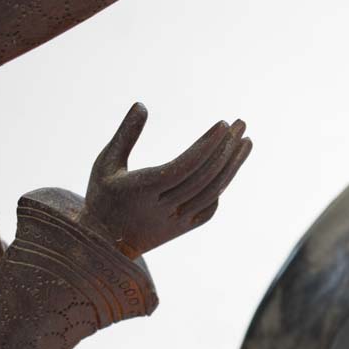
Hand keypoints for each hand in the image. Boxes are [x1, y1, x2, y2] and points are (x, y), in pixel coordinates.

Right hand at [81, 103, 251, 258]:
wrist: (105, 243)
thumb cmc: (103, 197)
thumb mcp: (106, 163)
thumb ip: (125, 135)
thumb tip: (141, 105)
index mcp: (144, 190)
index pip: (185, 165)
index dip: (207, 145)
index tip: (223, 124)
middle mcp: (164, 208)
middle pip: (204, 176)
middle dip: (226, 148)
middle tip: (241, 124)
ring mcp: (177, 221)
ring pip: (213, 192)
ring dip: (232, 166)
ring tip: (245, 141)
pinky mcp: (184, 229)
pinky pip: (210, 207)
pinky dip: (220, 186)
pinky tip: (229, 166)